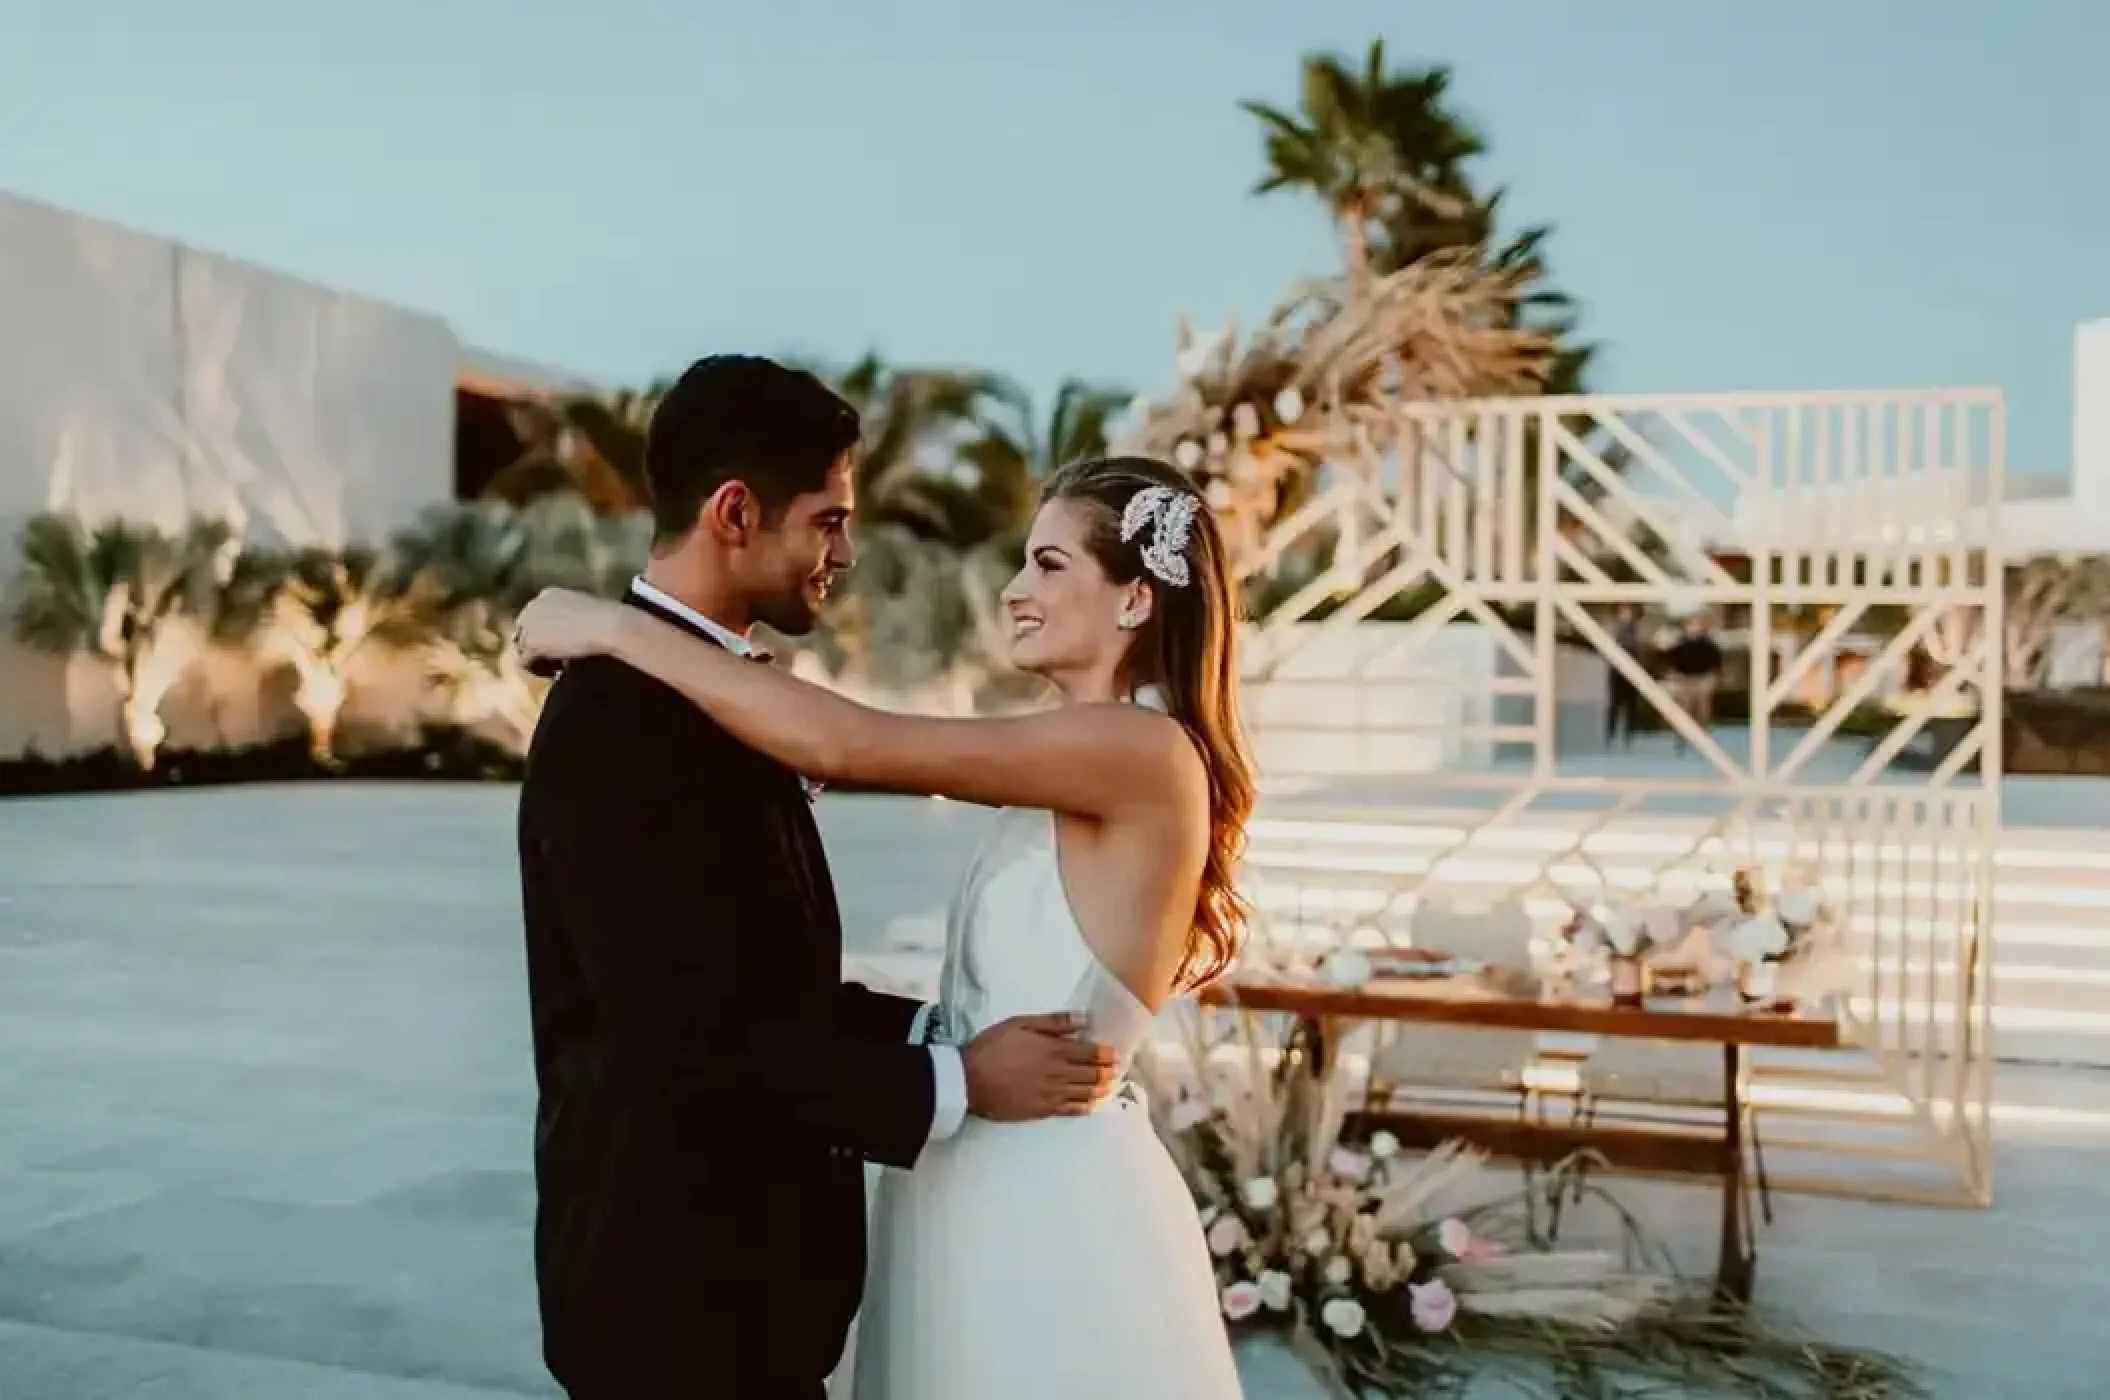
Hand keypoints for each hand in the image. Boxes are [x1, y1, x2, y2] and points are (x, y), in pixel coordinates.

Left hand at [512, 588, 626, 674]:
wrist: (609, 625)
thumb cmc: (607, 618)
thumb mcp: (584, 611)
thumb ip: (569, 619)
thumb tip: (565, 640)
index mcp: (547, 594)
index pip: (534, 617)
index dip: (544, 634)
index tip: (559, 646)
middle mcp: (533, 606)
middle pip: (523, 632)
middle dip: (536, 646)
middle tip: (555, 661)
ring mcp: (529, 624)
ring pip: (522, 648)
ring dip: (537, 659)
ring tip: (556, 669)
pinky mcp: (532, 643)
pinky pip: (525, 662)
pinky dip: (539, 669)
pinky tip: (556, 671)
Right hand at [961, 1012, 1119, 1121]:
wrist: (969, 1080)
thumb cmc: (992, 1047)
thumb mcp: (1020, 1024)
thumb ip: (1054, 1023)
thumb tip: (1083, 1019)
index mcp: (1054, 1050)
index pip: (1089, 1053)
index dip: (1105, 1053)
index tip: (1116, 1054)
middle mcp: (1058, 1074)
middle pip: (1091, 1074)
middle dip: (1108, 1072)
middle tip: (1118, 1070)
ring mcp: (1051, 1094)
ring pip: (1084, 1093)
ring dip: (1101, 1089)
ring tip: (1111, 1086)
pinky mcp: (1042, 1110)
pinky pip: (1070, 1110)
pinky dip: (1084, 1107)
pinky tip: (1092, 1106)